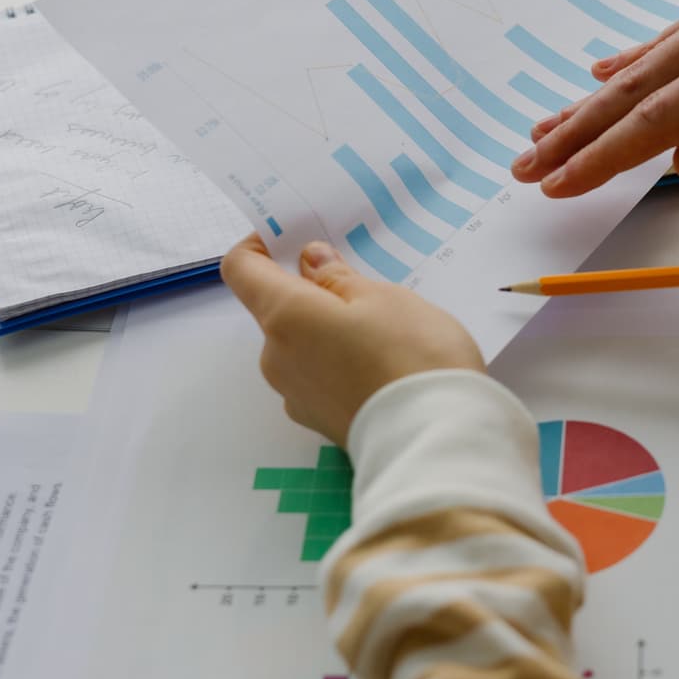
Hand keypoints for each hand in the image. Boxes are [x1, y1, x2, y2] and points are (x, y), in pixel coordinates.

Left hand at [221, 235, 483, 448]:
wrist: (437, 440)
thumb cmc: (411, 353)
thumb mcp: (383, 297)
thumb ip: (338, 277)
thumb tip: (310, 261)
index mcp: (284, 316)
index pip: (241, 270)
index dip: (260, 246)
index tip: (293, 239)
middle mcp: (276, 357)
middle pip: (279, 311)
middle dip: (313, 295)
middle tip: (367, 289)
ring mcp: (295, 396)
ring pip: (302, 347)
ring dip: (330, 332)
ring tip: (386, 334)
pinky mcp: (318, 423)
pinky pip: (321, 378)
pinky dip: (341, 365)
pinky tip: (384, 368)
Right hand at [511, 0, 678, 195]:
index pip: (658, 123)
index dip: (601, 161)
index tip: (556, 185)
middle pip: (636, 87)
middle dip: (576, 131)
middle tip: (526, 162)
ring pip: (650, 57)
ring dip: (595, 96)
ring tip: (549, 126)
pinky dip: (638, 55)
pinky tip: (610, 65)